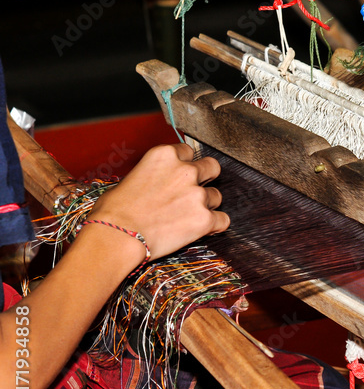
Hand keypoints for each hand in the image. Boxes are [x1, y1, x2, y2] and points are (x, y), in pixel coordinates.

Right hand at [86, 144, 228, 260]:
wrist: (116, 236)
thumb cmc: (113, 212)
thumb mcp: (129, 179)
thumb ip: (153, 176)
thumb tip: (156, 184)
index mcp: (165, 155)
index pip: (188, 152)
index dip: (185, 165)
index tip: (180, 175)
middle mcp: (185, 171)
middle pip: (212, 167)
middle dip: (206, 178)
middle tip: (194, 192)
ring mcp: (197, 195)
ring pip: (217, 196)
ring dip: (206, 205)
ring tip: (187, 217)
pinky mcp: (204, 219)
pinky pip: (223, 220)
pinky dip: (215, 226)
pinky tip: (202, 230)